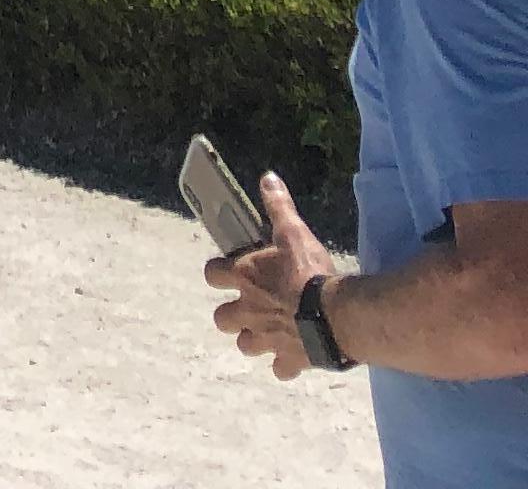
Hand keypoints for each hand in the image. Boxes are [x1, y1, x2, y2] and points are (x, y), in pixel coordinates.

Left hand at [205, 172, 334, 379]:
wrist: (335, 315)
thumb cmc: (309, 271)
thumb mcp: (293, 231)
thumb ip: (278, 206)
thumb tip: (267, 178)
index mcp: (244, 278)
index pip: (211, 274)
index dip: (218, 273)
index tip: (229, 271)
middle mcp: (248, 310)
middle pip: (221, 318)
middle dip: (232, 314)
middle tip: (249, 306)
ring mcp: (266, 339)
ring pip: (245, 346)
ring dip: (254, 340)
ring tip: (269, 332)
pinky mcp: (289, 359)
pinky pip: (280, 369)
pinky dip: (284, 364)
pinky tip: (294, 356)